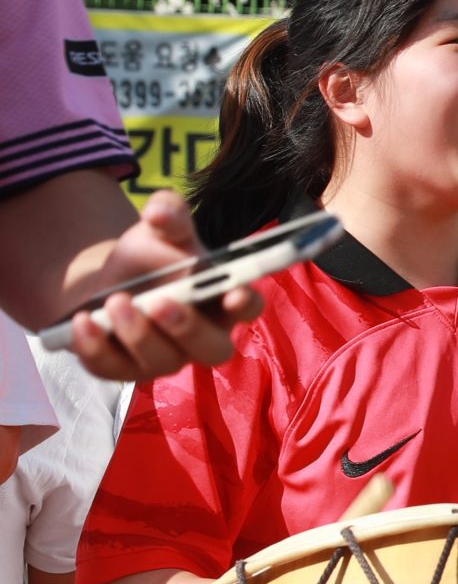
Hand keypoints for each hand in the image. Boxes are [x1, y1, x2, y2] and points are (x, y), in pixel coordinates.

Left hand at [66, 191, 262, 381]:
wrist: (109, 284)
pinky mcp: (125, 370)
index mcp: (222, 302)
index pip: (248, 308)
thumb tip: (159, 213)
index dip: (246, 303)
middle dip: (188, 329)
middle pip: (213, 349)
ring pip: (161, 361)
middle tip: (160, 302)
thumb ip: (168, 214)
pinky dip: (95, 346)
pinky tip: (83, 320)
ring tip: (115, 300)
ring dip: (138, 334)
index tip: (234, 293)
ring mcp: (165, 359)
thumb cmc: (151, 260)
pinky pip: (113, 368)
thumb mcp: (161, 231)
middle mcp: (202, 339)